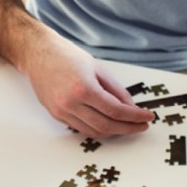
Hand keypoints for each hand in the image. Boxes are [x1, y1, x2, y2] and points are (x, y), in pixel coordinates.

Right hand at [22, 33, 154, 137]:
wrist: (38, 54)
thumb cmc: (67, 56)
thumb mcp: (98, 68)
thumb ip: (116, 90)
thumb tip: (131, 108)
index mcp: (83, 88)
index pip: (116, 110)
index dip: (135, 116)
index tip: (148, 117)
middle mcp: (70, 103)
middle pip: (106, 126)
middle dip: (128, 128)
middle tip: (141, 126)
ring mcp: (61, 111)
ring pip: (94, 132)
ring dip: (113, 132)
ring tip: (127, 125)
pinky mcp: (56, 115)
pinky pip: (81, 128)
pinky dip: (97, 128)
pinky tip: (108, 123)